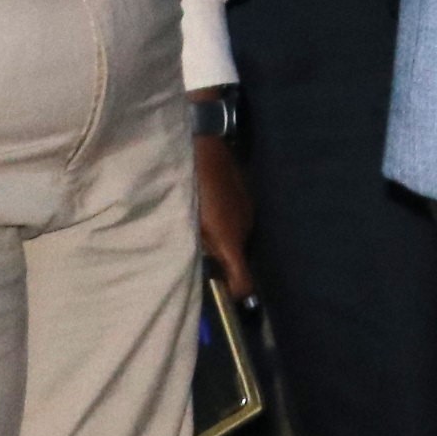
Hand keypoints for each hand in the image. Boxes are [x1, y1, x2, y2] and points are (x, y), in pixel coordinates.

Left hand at [192, 118, 253, 301]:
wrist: (203, 142)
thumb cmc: (190, 184)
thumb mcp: (188, 220)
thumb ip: (200, 248)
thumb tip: (208, 272)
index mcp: (230, 237)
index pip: (244, 280)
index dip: (235, 292)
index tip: (222, 293)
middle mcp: (245, 228)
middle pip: (238, 257)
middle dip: (223, 261)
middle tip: (200, 253)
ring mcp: (248, 209)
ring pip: (237, 237)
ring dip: (223, 239)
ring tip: (201, 230)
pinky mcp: (246, 195)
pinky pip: (237, 219)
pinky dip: (226, 222)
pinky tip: (209, 210)